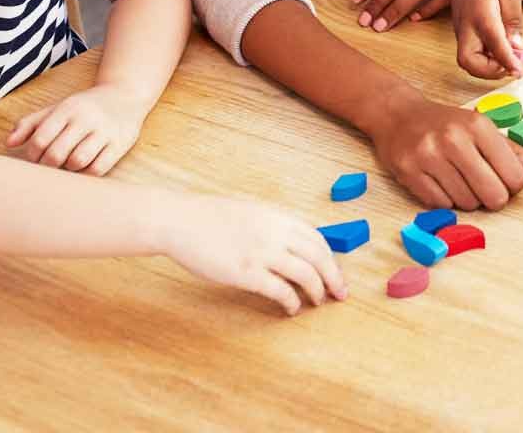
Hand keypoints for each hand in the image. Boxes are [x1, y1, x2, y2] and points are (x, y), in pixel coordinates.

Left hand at [6, 83, 149, 174]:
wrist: (126, 96)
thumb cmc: (84, 107)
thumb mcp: (57, 108)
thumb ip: (30, 124)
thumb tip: (9, 143)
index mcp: (67, 109)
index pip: (40, 139)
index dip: (32, 156)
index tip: (34, 160)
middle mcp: (86, 119)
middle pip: (56, 154)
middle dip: (48, 166)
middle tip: (49, 166)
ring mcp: (104, 131)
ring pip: (78, 161)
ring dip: (68, 169)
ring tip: (68, 164)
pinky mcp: (120, 144)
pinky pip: (98, 168)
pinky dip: (86, 173)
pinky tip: (84, 167)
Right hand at [163, 194, 346, 315]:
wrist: (181, 221)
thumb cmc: (211, 218)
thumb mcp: (252, 214)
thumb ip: (274, 227)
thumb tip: (294, 245)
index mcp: (278, 217)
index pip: (317, 238)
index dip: (331, 258)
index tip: (336, 272)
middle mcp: (276, 233)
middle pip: (319, 256)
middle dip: (334, 277)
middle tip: (341, 293)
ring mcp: (262, 253)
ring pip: (305, 274)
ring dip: (317, 291)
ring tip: (318, 302)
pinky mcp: (246, 273)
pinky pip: (279, 290)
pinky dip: (291, 302)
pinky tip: (291, 309)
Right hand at [369, 88, 522, 209]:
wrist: (400, 117)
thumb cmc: (448, 125)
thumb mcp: (485, 130)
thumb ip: (518, 155)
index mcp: (478, 126)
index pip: (515, 176)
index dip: (514, 185)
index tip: (505, 179)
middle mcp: (453, 139)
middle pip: (493, 195)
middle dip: (494, 198)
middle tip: (486, 187)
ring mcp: (428, 156)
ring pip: (467, 204)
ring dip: (469, 199)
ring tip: (460, 180)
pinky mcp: (408, 173)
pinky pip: (441, 206)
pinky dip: (446, 201)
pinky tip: (442, 183)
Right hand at [451, 0, 522, 78]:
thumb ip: (513, 22)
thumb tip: (517, 47)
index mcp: (480, 12)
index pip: (493, 42)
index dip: (506, 60)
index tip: (519, 71)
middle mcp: (465, 25)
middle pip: (467, 60)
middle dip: (489, 72)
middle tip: (512, 66)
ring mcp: (461, 33)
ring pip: (467, 62)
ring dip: (489, 68)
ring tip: (510, 58)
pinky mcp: (462, 37)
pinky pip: (471, 56)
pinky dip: (486, 62)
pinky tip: (501, 52)